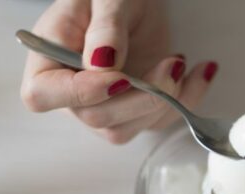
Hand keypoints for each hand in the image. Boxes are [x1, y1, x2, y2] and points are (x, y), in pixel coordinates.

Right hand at [20, 0, 218, 143]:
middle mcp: (70, 94)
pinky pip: (158, 122)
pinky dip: (186, 100)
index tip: (119, 78)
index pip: (44, 95)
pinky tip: (200, 71)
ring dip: (164, 101)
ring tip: (178, 60)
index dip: (81, 94)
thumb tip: (102, 65)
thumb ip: (104, 28)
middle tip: (170, 64)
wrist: (135, 0)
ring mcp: (103, 107)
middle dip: (140, 97)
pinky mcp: (134, 112)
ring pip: (128, 129)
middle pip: (96, 118)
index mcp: (46, 61)